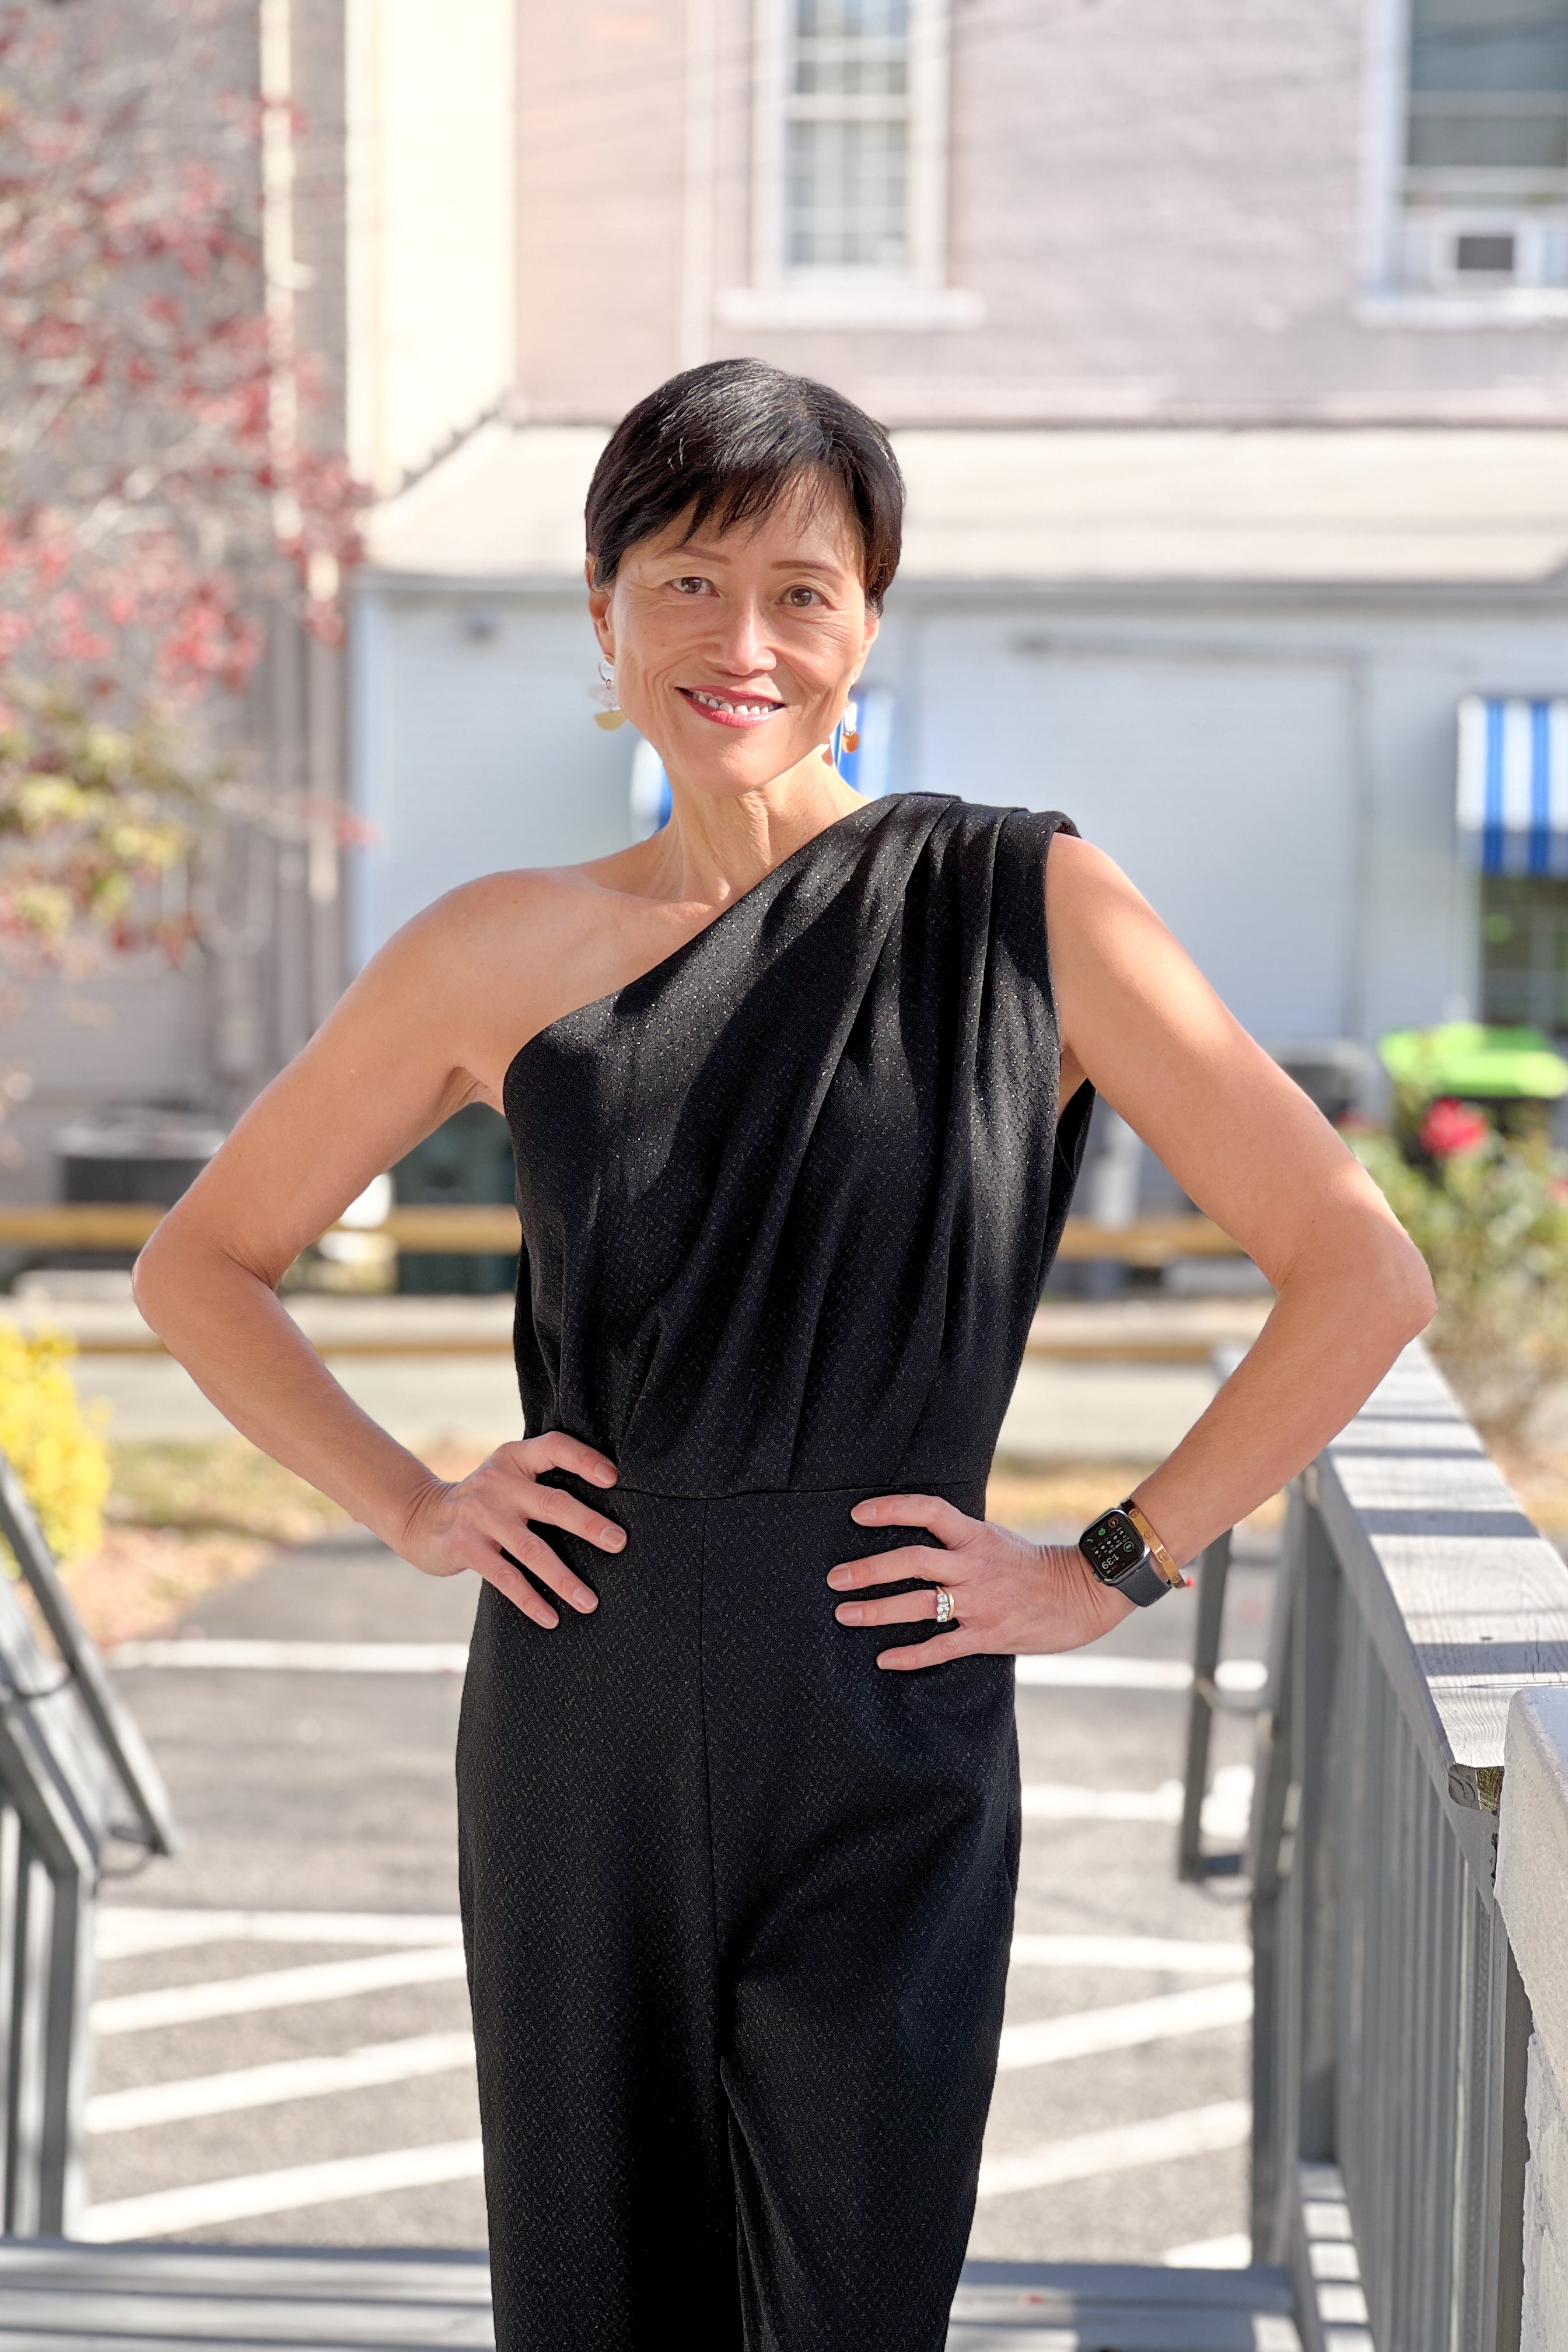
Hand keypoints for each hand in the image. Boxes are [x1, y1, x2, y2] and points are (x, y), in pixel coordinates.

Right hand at [398, 1431, 623, 1628]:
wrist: (419, 1516)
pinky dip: (530, 1600)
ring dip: (563, 1579)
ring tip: (589, 1601)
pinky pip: (506, 1577)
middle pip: (552, 1504)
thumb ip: (539, 1480)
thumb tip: (602, 1510)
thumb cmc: (482, 1499)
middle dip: (588, 1524)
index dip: (585, 1460)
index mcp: (514, 1459)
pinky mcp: (466, 1547)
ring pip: (532, 1550)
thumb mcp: (505, 1476)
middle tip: (619, 1542)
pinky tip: (550, 1617)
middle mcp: (498, 1482)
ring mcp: (480, 1515)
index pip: (554, 1448)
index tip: (614, 1478)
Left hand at [828, 1493, 1134, 1671]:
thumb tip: (922, 1534)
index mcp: (976, 1536)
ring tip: (845, 1614)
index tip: (857, 1514)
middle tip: (835, 1578)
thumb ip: (960, 1539)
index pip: (928, 1511)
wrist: (1081, 1594)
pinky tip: (884, 1659)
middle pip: (911, 1560)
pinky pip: (941, 1646)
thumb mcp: (997, 1539)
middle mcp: (973, 1566)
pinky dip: (910, 1655)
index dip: (891, 1509)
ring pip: (918, 1603)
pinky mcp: (987, 1634)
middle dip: (868, 1569)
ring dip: (876, 1609)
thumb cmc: (1035, 1566)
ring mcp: (979, 1602)